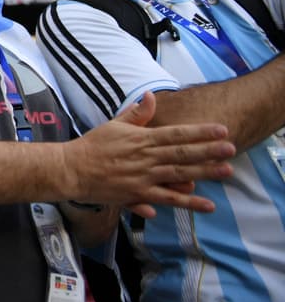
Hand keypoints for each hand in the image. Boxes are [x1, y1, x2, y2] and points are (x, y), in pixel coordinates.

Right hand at [63, 91, 233, 214]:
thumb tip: (152, 97)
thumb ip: (136, 113)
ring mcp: (143, 177)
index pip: (175, 133)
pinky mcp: (138, 194)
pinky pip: (167, 199)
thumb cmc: (93, 145)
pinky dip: (186, 202)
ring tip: (226, 171)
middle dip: (208, 151)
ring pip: (179, 175)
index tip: (220, 129)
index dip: (199, 131)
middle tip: (231, 148)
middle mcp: (145, 158)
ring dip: (204, 173)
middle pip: (181, 154)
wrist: (72, 169)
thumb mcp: (115, 124)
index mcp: (140, 139)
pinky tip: (206, 205)